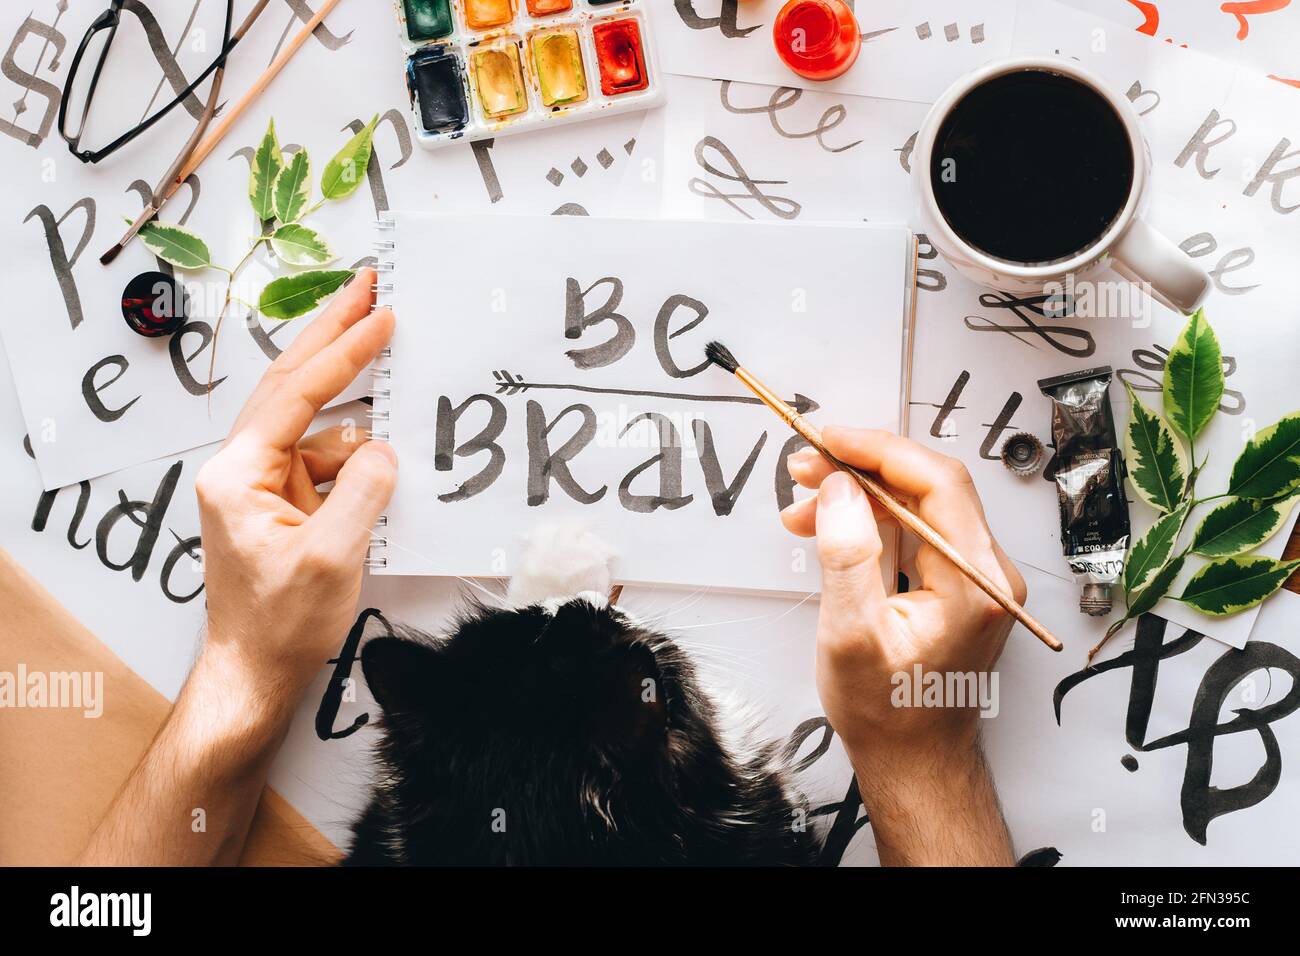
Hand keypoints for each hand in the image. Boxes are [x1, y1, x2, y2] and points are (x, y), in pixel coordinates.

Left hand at [195, 267, 395, 699]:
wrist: (253, 673)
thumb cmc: (280, 625)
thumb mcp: (331, 558)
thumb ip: (362, 493)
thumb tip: (382, 447)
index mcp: (239, 475)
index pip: (295, 394)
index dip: (343, 352)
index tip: (381, 315)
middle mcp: (242, 469)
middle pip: (289, 383)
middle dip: (330, 334)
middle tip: (368, 286)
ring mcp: (261, 485)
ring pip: (310, 419)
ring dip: (351, 396)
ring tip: (388, 355)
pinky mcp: (281, 503)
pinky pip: (323, 457)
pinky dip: (355, 447)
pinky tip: (384, 446)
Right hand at [781, 428, 1025, 864]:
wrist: (914, 761)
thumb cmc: (888, 713)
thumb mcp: (851, 635)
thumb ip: (848, 555)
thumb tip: (843, 487)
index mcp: (974, 583)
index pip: (935, 482)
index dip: (878, 450)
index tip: (828, 440)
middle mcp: (987, 574)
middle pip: (928, 486)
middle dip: (861, 468)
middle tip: (805, 468)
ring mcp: (976, 579)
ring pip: (918, 505)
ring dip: (860, 495)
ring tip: (804, 506)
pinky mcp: (959, 585)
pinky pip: (916, 531)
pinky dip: (872, 520)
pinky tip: (831, 526)